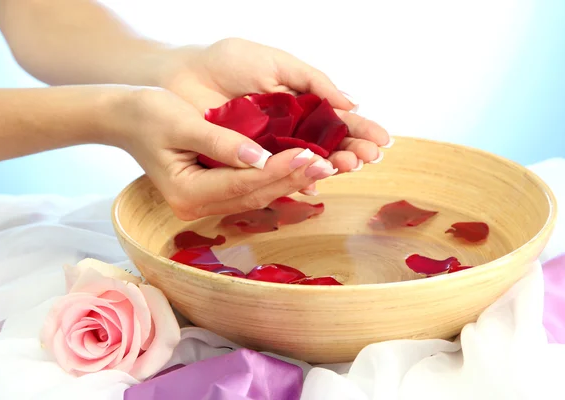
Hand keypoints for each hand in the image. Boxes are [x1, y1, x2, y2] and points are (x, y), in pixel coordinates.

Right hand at [106, 86, 337, 220]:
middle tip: (327, 163)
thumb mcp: (181, 122)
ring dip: (289, 182)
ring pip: (255, 197)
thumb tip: (261, 157)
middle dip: (291, 179)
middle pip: (253, 196)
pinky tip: (298, 169)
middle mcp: (195, 206)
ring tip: (321, 167)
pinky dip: (275, 179)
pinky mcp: (211, 195)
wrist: (125, 120)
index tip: (310, 154)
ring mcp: (203, 204)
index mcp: (186, 193)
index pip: (242, 184)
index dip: (278, 170)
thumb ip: (221, 142)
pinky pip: (249, 192)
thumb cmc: (147, 114)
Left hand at [150, 38, 392, 173]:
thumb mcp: (275, 63)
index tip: (382, 141)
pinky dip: (294, 182)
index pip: (337, 121)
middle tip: (368, 158)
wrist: (181, 76)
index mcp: (299, 105)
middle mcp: (288, 130)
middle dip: (350, 152)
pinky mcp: (248, 163)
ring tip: (347, 167)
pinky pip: (275, 177)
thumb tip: (350, 102)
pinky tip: (312, 183)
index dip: (360, 131)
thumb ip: (312, 81)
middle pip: (327, 146)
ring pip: (305, 163)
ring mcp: (269, 148)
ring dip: (330, 167)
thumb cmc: (226, 63)